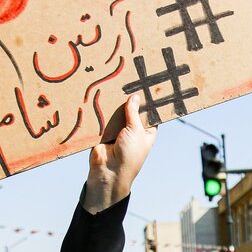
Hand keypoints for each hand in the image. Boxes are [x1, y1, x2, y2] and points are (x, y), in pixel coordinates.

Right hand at [82, 92, 157, 214]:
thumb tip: (135, 96)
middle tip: (129, 80)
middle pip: (132, 111)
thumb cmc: (129, 155)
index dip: (148, 102)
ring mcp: (118, 131)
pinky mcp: (103, 132)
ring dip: (114, 104)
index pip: (149, 114)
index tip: (147, 85)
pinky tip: (101, 96)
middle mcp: (133, 131)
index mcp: (146, 132)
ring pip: (117, 113)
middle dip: (129, 100)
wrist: (108, 171)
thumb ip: (133, 113)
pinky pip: (103, 118)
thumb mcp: (136, 131)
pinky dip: (102, 111)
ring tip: (115, 83)